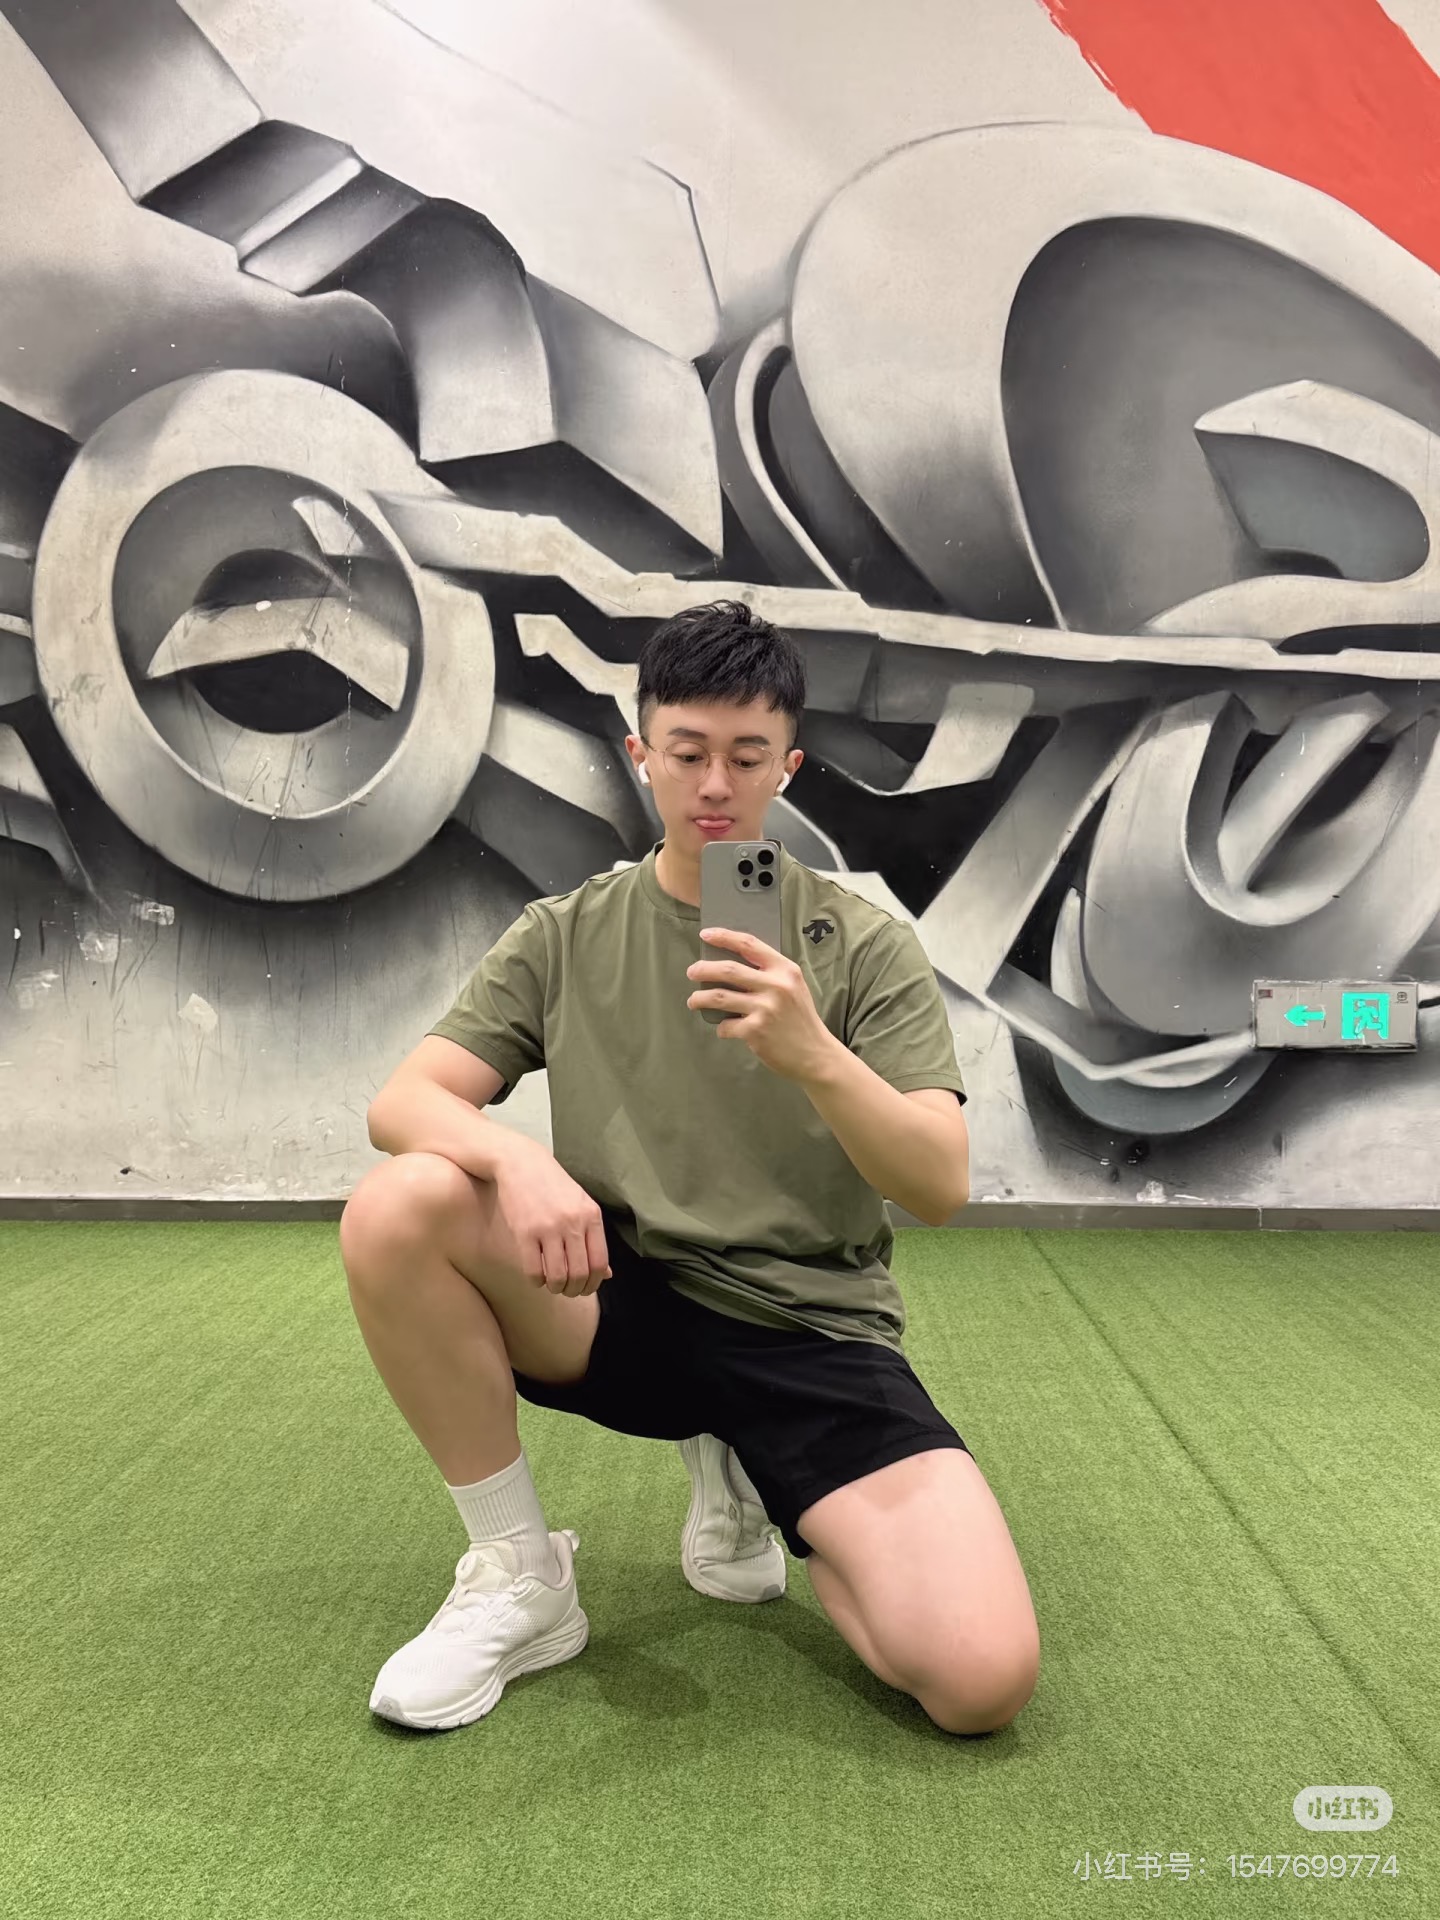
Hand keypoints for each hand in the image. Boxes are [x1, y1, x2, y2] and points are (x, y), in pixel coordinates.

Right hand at [492, 1136, 611, 1295]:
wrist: (521, 1162)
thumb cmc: (553, 1185)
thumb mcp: (580, 1205)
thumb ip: (593, 1238)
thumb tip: (607, 1274)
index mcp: (591, 1215)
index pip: (600, 1262)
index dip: (594, 1283)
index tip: (586, 1288)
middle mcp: (572, 1222)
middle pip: (580, 1273)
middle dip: (574, 1289)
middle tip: (567, 1290)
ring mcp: (548, 1228)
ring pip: (557, 1276)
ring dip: (556, 1287)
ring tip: (552, 1283)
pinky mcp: (524, 1232)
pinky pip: (533, 1270)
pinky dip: (536, 1281)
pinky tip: (537, 1275)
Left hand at [687, 927, 835, 1080]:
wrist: (815, 1054)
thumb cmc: (800, 1019)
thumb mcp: (793, 987)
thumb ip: (770, 974)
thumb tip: (731, 966)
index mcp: (785, 970)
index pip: (749, 944)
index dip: (724, 937)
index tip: (706, 935)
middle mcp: (775, 986)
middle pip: (728, 970)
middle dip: (703, 969)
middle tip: (692, 972)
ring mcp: (765, 1009)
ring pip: (719, 997)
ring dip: (699, 999)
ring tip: (693, 1001)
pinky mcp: (755, 1031)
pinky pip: (726, 1025)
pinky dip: (721, 1028)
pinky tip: (725, 1029)